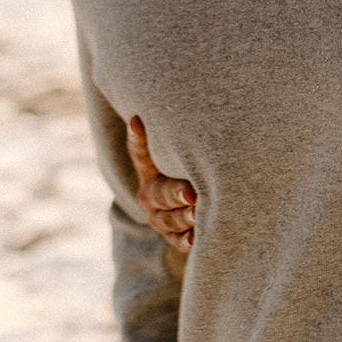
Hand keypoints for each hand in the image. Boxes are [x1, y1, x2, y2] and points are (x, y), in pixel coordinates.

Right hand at [127, 116, 197, 250]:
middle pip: (159, 193)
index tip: (138, 120)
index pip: (141, 152)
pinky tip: (197, 236)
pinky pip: (179, 241)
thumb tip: (175, 100)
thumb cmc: (197, 167)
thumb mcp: (187, 152)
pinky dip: (188, 239)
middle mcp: (151, 195)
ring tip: (199, 212)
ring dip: (184, 216)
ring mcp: (162, 219)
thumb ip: (185, 134)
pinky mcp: (175, 238)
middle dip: (176, 192)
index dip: (138, 138)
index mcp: (150, 170)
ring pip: (169, 219)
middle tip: (191, 191)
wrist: (203, 202)